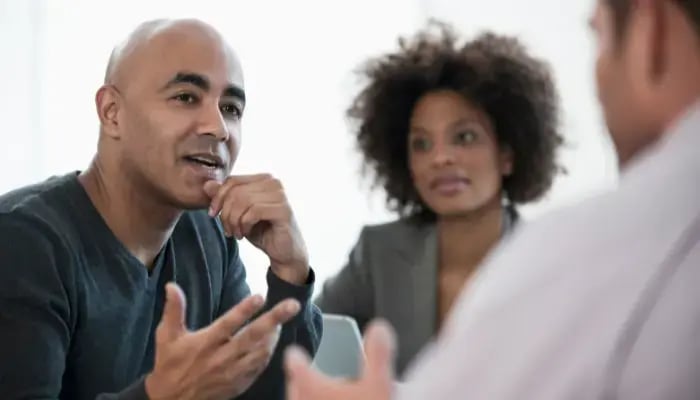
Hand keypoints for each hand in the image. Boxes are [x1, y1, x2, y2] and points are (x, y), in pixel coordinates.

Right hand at [145, 283, 300, 399]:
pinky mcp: (238, 384)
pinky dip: (267, 354)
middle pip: (253, 336)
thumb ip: (174, 310)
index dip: (244, 310)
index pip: (228, 324)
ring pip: (260, 353)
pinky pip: (258, 368)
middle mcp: (221, 357)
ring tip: (282, 321)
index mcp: (205, 343)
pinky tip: (273, 343)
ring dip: (274, 337)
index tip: (260, 296)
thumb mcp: (167, 336)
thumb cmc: (169, 363)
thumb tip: (172, 285)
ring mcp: (232, 372)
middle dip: (275, 319)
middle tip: (293, 305)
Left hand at [204, 174, 308, 284]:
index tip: (212, 214)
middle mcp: (274, 183)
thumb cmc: (263, 231)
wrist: (284, 253)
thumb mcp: (239, 214)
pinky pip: (253, 211)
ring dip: (234, 220)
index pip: (232, 180)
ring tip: (236, 233)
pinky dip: (244, 224)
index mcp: (264, 179)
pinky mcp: (283, 210)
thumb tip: (207, 184)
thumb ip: (225, 198)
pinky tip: (245, 233)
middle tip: (227, 230)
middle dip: (226, 212)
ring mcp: (280, 195)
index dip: (218, 197)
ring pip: (243, 200)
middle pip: (236, 191)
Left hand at [284, 320, 396, 399]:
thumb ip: (378, 354)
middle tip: (303, 372)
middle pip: (293, 385)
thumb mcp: (379, 384)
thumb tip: (379, 327)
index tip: (294, 352)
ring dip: (304, 395)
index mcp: (313, 388)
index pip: (295, 364)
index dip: (297, 357)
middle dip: (299, 377)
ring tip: (314, 392)